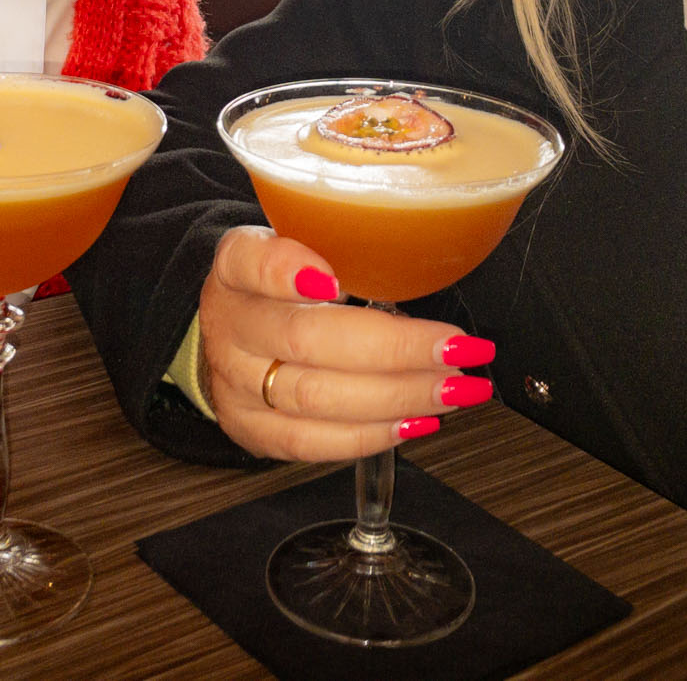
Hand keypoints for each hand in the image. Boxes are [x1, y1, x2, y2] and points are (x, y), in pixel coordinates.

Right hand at [197, 225, 492, 460]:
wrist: (236, 332)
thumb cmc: (286, 286)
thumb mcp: (301, 244)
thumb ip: (344, 247)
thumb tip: (432, 258)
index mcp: (236, 266)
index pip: (250, 262)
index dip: (287, 270)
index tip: (336, 281)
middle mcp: (228, 324)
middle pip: (306, 339)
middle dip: (394, 350)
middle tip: (457, 349)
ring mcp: (234, 384)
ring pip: (315, 397)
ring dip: (397, 396)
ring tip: (454, 389)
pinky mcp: (251, 430)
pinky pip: (311, 441)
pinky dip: (371, 434)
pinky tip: (417, 421)